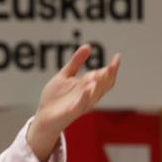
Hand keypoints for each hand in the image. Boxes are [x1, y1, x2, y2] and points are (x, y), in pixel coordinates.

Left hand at [28, 45, 120, 159]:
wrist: (44, 116)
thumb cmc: (56, 97)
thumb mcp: (65, 75)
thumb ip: (76, 62)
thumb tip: (88, 46)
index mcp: (89, 87)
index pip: (105, 78)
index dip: (112, 69)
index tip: (117, 57)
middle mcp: (88, 96)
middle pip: (103, 86)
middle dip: (109, 75)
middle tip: (113, 64)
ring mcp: (81, 105)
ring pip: (94, 95)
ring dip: (97, 85)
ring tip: (99, 74)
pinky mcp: (71, 112)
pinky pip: (80, 105)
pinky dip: (84, 97)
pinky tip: (87, 90)